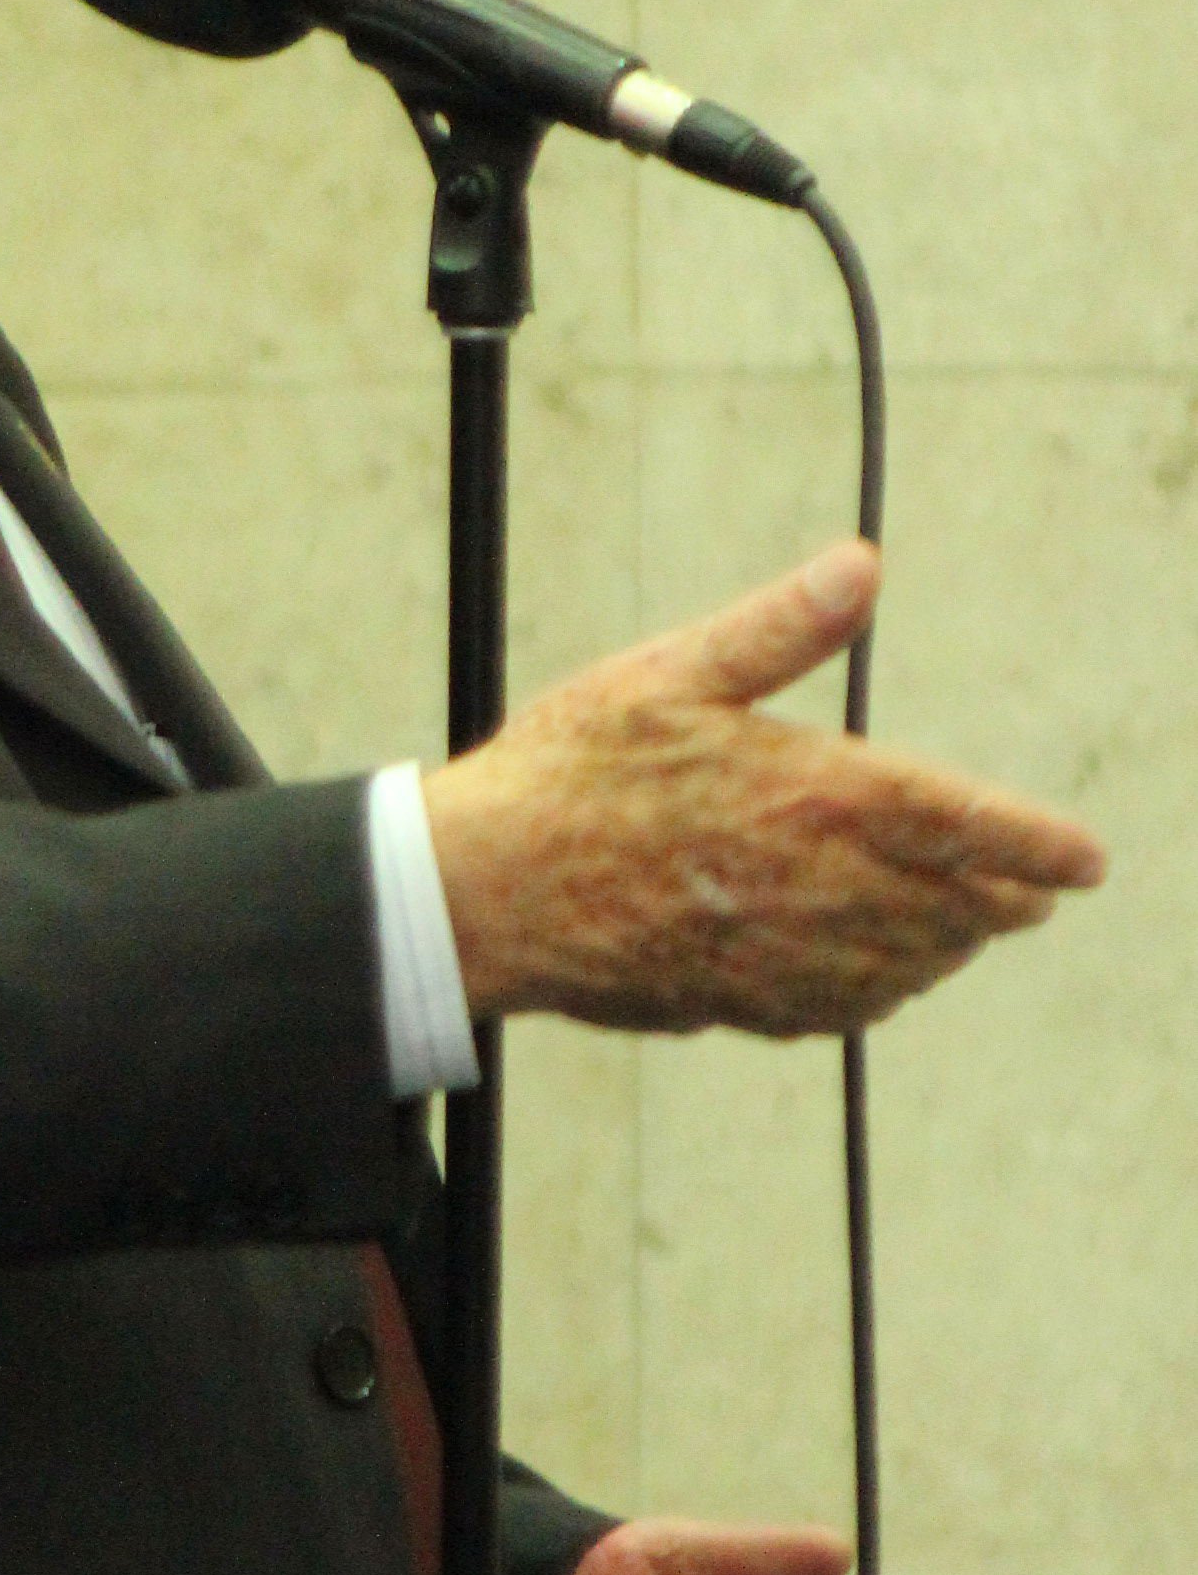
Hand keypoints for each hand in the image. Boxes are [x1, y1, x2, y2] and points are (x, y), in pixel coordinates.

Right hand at [424, 538, 1104, 1034]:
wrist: (488, 888)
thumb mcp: (668, 673)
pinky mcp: (745, 1002)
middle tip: (1029, 886)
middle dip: (1005, 898)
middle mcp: (823, 888)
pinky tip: (871, 972)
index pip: (975, 829)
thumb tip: (861, 565)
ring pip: (914, 967)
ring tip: (959, 922)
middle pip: (963, 911)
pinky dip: (880, 989)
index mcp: (819, 796)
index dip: (1043, 847)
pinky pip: (848, 1009)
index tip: (1086, 860)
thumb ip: (778, 628)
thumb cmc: (569, 772)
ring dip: (948, 944)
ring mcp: (789, 958)